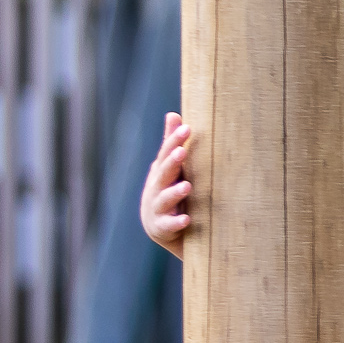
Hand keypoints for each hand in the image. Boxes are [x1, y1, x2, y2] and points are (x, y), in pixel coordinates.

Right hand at [139, 111, 193, 254]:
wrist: (161, 228)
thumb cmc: (169, 191)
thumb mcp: (171, 168)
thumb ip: (172, 144)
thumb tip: (173, 114)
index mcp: (161, 172)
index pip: (166, 154)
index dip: (174, 141)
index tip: (187, 128)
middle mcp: (156, 188)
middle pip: (163, 173)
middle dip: (172, 162)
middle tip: (182, 151)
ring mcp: (158, 208)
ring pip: (165, 199)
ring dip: (175, 192)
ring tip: (187, 186)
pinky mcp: (163, 228)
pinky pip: (169, 225)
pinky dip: (177, 223)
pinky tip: (187, 220)